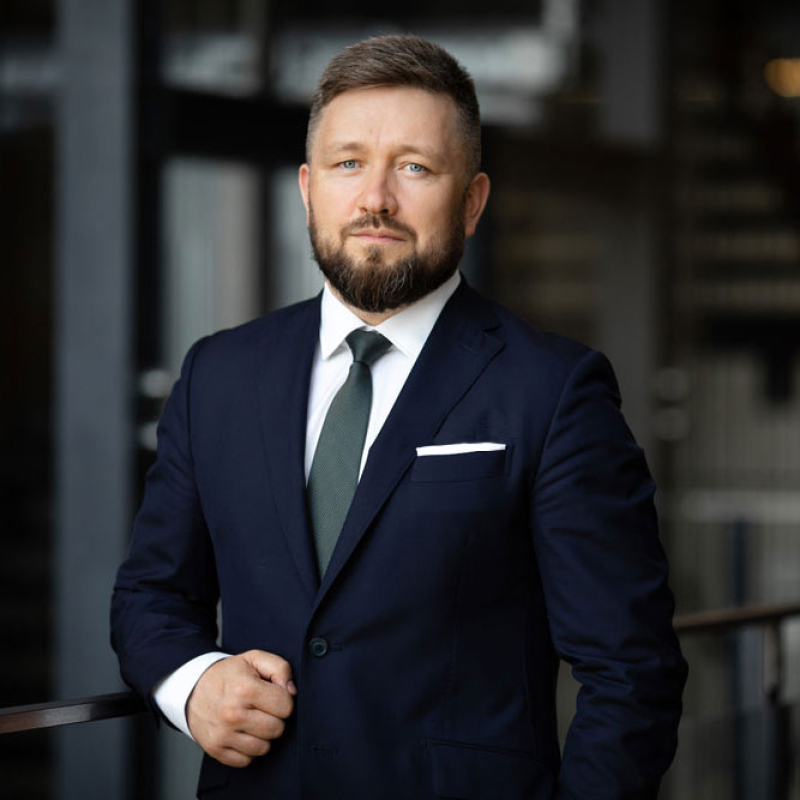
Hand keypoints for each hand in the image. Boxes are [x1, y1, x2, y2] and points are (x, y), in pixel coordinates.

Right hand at [186, 649, 296, 766]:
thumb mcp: (254, 659)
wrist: (193, 688)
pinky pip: (247, 760)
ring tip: (252, 719)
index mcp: (245, 689)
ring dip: (262, 735)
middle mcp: (232, 714)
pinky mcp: (216, 749)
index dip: (284, 699)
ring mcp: (223, 734)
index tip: (273, 695)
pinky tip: (242, 732)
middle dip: (275, 718)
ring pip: (264, 747)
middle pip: (277, 729)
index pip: (285, 706)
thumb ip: (280, 668)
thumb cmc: (228, 674)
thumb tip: (291, 691)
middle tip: (262, 707)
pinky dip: (248, 749)